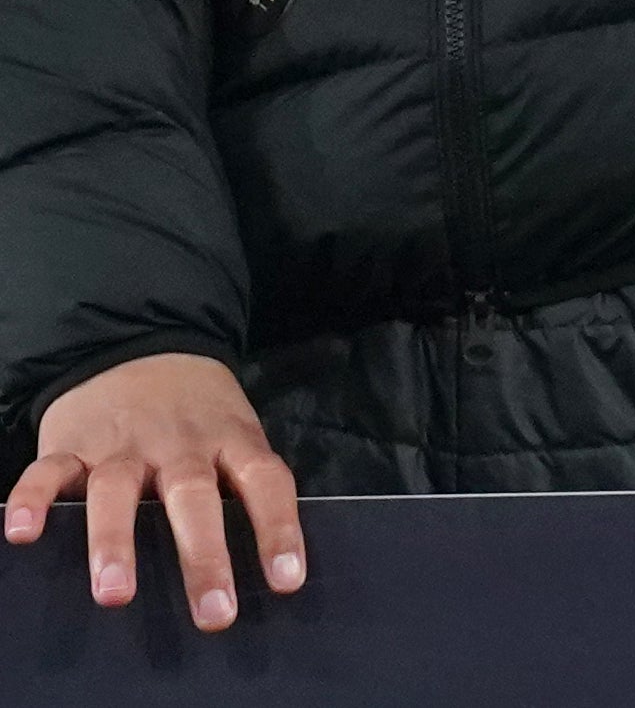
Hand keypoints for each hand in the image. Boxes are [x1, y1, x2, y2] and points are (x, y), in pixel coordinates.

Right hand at [12, 354, 305, 630]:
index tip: (286, 580)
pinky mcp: (70, 444)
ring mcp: (121, 444)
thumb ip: (240, 484)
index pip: (264, 483)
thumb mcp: (234, 432)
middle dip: (203, 556)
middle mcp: (178, 444)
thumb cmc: (196, 411)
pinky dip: (32, 500)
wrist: (141, 343)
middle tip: (214, 614)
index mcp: (229, 439)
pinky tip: (23, 533)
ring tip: (115, 595)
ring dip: (115, 542)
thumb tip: (262, 563)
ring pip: (116, 491)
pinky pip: (47, 471)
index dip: (279, 529)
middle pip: (193, 496)